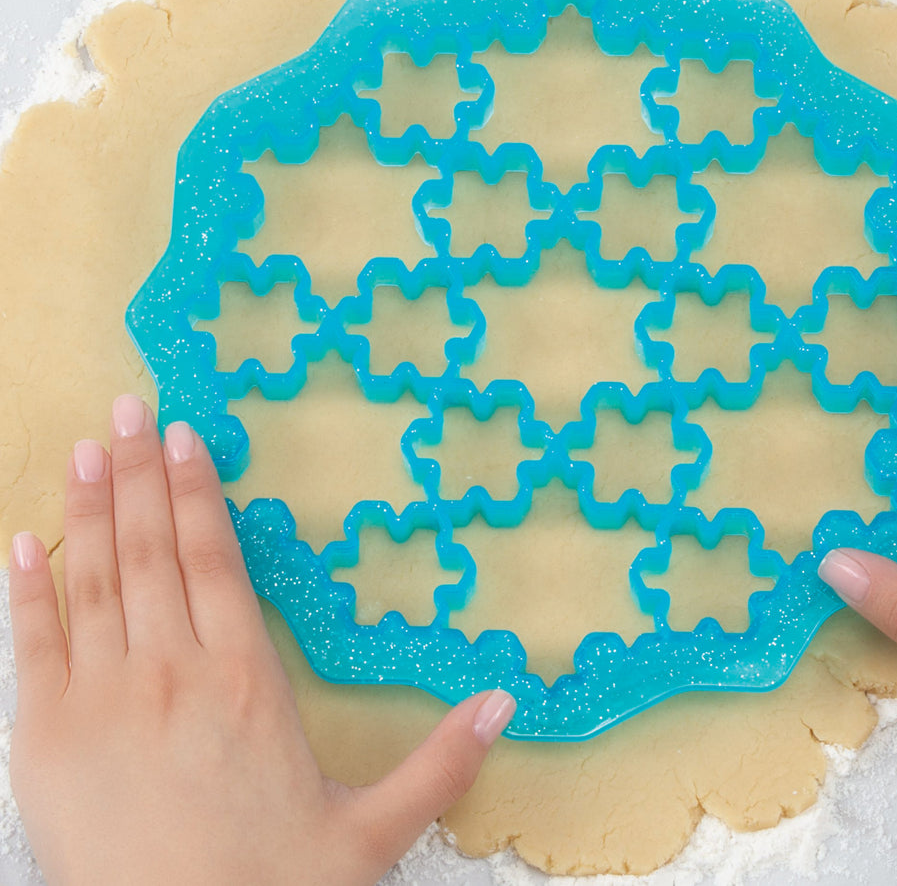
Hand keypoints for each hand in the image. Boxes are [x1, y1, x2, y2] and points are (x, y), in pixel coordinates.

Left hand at [8, 396, 515, 884]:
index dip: (197, 492)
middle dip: (140, 471)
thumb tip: (504, 703)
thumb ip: (440, 763)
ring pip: (94, 579)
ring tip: (90, 448)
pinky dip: (25, 589)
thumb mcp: (371, 832)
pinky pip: (33, 644)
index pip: (216, 559)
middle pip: (152, 548)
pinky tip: (22, 542)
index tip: (186, 437)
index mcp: (246, 679)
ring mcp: (101, 701)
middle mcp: (171, 671)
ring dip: (88, 507)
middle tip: (131, 407)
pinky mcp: (45, 742)